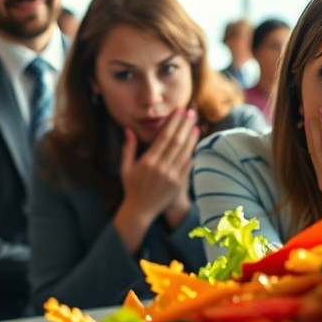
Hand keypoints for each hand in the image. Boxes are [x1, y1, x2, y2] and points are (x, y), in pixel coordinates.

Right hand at [113, 109, 197, 252]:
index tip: (178, 111)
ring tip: (195, 125)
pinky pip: (188, 165)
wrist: (141, 210)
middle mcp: (162, 168)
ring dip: (191, 137)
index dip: (173, 123)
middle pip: (177, 142)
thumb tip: (128, 130)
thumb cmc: (132, 187)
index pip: (164, 137)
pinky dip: (193, 153)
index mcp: (148, 162)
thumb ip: (128, 148)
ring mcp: (172, 176)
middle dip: (184, 125)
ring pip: (185, 152)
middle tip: (190, 112)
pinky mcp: (179, 183)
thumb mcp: (126, 167)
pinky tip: (195, 143)